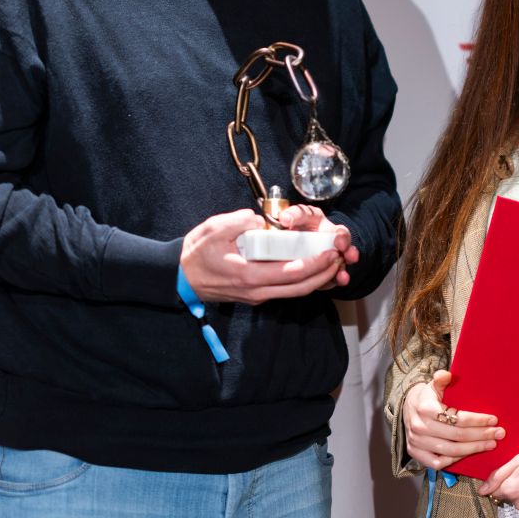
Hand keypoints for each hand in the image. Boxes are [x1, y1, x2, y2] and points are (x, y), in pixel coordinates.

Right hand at [179, 208, 355, 303]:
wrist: (180, 278)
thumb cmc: (196, 253)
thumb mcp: (215, 229)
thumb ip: (241, 221)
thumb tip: (262, 220)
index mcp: (249, 276)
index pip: (292, 274)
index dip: (316, 264)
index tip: (331, 251)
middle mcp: (257, 292)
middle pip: (300, 288)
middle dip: (323, 274)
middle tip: (338, 257)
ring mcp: (256, 296)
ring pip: (294, 292)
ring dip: (315, 279)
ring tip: (330, 262)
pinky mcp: (255, 295)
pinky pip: (284, 290)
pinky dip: (301, 281)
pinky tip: (310, 266)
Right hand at [403, 370, 502, 470]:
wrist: (407, 410)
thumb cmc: (427, 398)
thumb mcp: (433, 385)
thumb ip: (441, 379)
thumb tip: (447, 375)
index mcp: (425, 408)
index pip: (457, 419)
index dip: (477, 420)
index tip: (494, 419)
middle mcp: (419, 427)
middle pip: (457, 436)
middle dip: (481, 435)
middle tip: (499, 433)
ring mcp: (416, 442)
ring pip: (451, 450)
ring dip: (474, 448)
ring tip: (491, 444)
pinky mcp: (416, 454)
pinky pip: (439, 462)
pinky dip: (456, 459)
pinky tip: (470, 453)